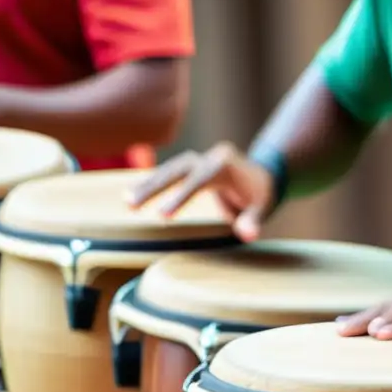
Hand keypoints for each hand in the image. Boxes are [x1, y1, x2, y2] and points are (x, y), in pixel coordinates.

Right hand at [125, 142, 275, 241]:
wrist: (264, 175)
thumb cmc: (262, 194)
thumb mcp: (263, 207)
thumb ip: (254, 220)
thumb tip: (247, 235)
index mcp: (225, 164)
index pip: (199, 180)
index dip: (180, 197)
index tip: (162, 216)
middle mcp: (209, 157)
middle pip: (177, 170)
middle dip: (154, 187)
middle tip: (131, 206)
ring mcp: (199, 159)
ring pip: (168, 169)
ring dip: (147, 184)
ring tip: (127, 202)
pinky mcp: (191, 166)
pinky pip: (168, 173)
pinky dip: (152, 183)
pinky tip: (132, 195)